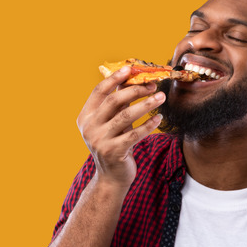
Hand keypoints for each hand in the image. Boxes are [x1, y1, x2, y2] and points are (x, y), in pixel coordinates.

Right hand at [77, 66, 164, 188]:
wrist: (111, 177)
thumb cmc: (114, 144)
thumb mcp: (111, 123)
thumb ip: (117, 102)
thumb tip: (130, 77)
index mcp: (86, 116)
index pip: (99, 91)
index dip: (114, 78)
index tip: (131, 68)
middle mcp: (89, 127)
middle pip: (114, 101)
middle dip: (136, 90)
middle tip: (153, 85)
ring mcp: (100, 140)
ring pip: (126, 116)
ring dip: (146, 104)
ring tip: (161, 97)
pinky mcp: (114, 152)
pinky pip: (135, 134)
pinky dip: (149, 124)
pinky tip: (159, 119)